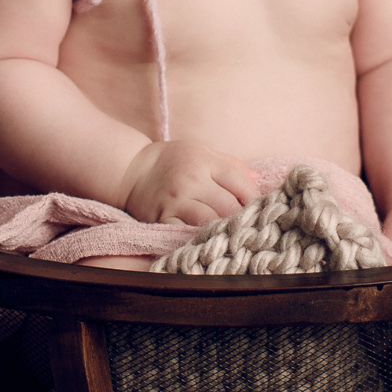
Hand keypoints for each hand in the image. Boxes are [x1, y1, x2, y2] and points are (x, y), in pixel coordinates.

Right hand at [120, 140, 258, 226]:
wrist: (131, 170)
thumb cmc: (172, 160)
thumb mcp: (202, 151)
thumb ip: (231, 164)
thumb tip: (260, 180)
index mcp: (204, 161)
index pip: (241, 182)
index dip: (255, 199)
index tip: (260, 209)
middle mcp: (191, 180)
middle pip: (229, 206)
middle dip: (243, 218)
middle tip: (251, 228)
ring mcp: (176, 201)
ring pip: (210, 222)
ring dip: (224, 230)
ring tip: (233, 236)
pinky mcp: (162, 218)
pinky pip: (186, 233)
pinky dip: (201, 238)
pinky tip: (209, 240)